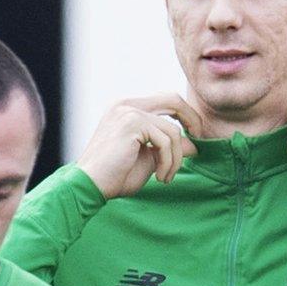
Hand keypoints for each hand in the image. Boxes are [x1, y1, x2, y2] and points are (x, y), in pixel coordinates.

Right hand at [76, 95, 200, 198]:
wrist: (89, 186)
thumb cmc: (115, 176)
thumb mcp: (149, 159)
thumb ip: (169, 148)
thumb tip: (194, 144)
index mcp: (128, 109)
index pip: (166, 101)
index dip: (186, 116)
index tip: (194, 138)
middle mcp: (127, 104)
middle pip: (174, 99)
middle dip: (192, 120)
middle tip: (197, 145)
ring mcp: (128, 111)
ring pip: (172, 130)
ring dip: (176, 159)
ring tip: (166, 177)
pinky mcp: (132, 123)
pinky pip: (166, 141)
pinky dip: (169, 162)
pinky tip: (160, 177)